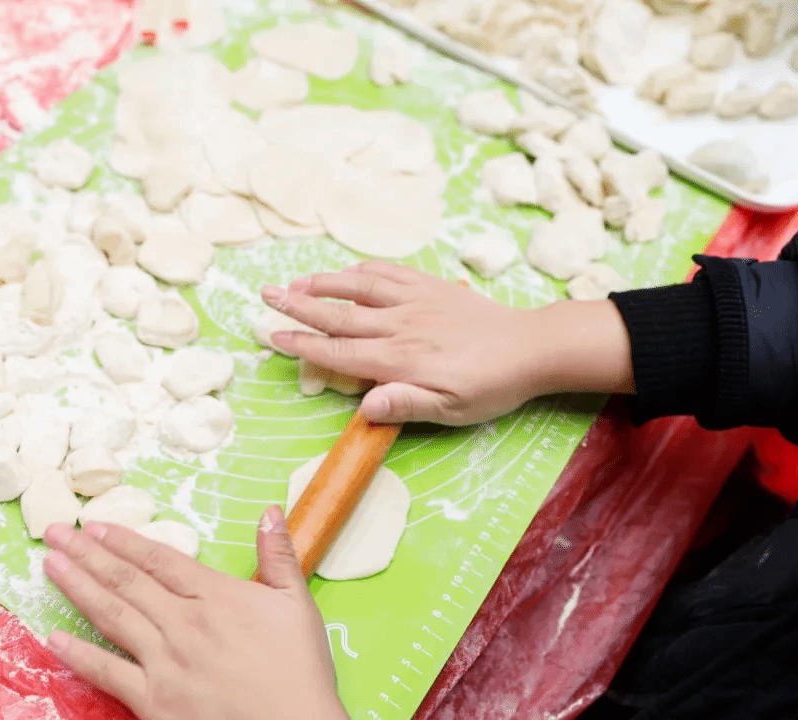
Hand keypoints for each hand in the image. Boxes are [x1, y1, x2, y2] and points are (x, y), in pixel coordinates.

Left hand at [42, 507, 347, 719]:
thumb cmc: (299, 669)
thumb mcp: (297, 603)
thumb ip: (279, 554)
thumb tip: (270, 510)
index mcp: (214, 596)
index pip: (158, 559)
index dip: (123, 540)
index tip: (94, 526)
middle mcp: (182, 623)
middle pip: (125, 580)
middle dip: (86, 554)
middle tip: (54, 534)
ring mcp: (164, 661)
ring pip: (111, 615)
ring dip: (77, 587)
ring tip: (50, 565)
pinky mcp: (153, 700)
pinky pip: (107, 672)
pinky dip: (79, 654)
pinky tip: (55, 637)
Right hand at [261, 261, 633, 425]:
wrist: (532, 347)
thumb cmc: (491, 386)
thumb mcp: (452, 409)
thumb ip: (406, 404)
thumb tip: (364, 405)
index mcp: (401, 359)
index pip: (340, 352)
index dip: (303, 345)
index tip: (274, 336)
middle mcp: (401, 325)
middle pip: (339, 315)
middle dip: (299, 306)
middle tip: (265, 295)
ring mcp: (416, 302)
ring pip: (360, 288)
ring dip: (324, 283)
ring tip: (295, 281)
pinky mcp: (432, 287)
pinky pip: (390, 273)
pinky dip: (363, 270)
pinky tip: (348, 270)